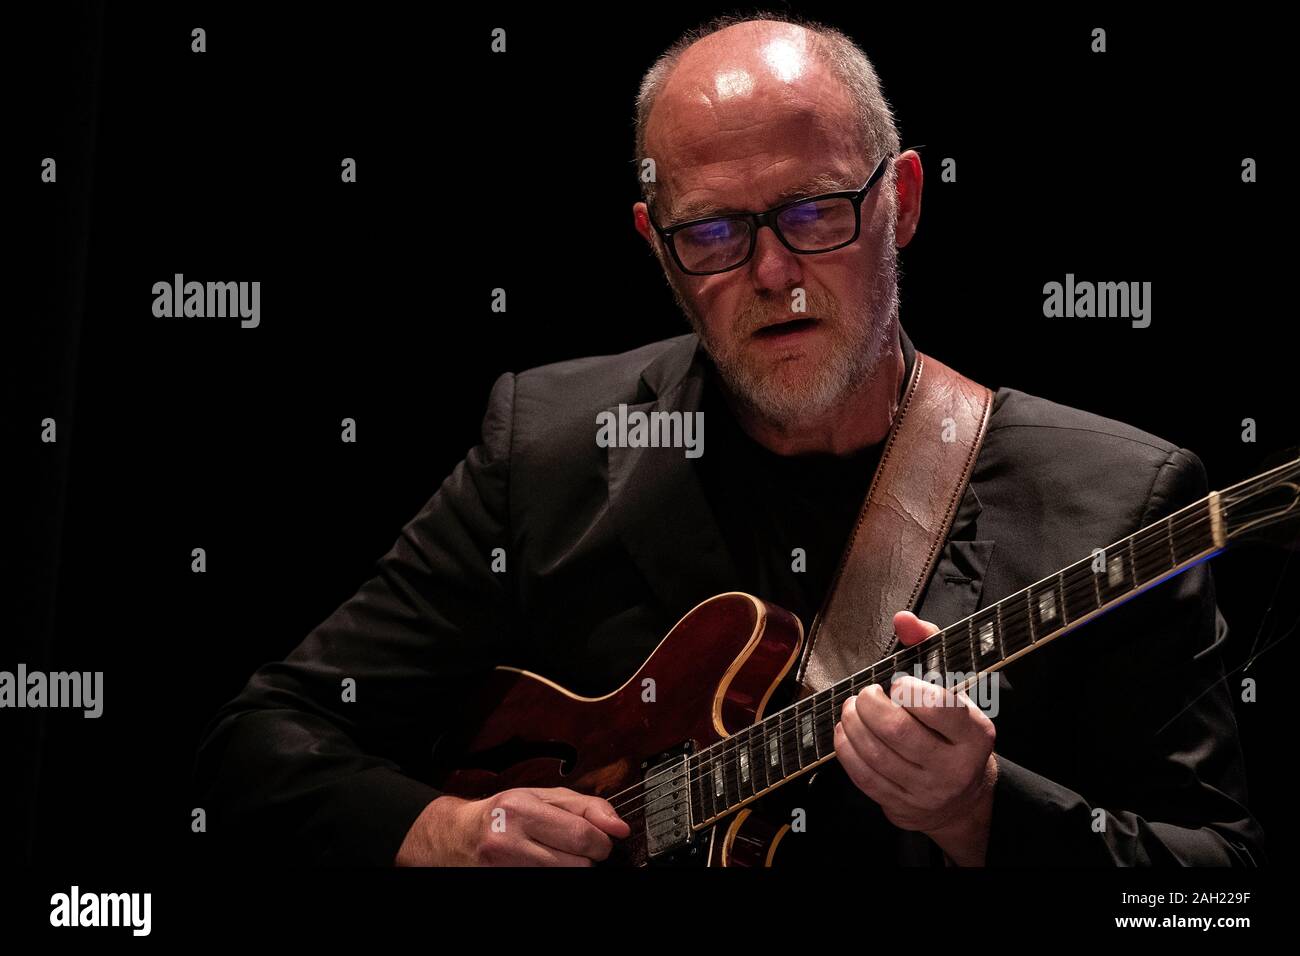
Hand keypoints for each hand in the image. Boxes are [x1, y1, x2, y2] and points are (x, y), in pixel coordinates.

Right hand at [395, 787, 630, 865]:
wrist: (456, 837)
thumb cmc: (502, 813)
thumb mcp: (542, 797)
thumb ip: (586, 808)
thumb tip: (619, 827)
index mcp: (520, 810)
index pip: (582, 835)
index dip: (601, 841)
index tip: (600, 840)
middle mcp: (508, 841)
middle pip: (577, 864)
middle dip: (588, 858)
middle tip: (577, 849)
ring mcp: (504, 869)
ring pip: (566, 879)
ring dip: (571, 869)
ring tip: (556, 856)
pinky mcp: (505, 884)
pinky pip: (548, 885)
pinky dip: (554, 877)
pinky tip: (543, 865)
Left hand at [833, 610, 997, 863]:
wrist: (961, 798)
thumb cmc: (952, 730)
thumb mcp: (953, 688)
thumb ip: (929, 646)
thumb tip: (903, 619)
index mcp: (974, 735)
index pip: (939, 709)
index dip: (910, 691)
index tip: (898, 683)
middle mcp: (954, 768)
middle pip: (899, 732)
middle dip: (870, 705)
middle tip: (865, 694)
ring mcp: (926, 791)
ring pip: (876, 755)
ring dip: (853, 724)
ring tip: (852, 708)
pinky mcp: (901, 806)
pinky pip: (863, 777)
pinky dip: (846, 749)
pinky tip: (845, 731)